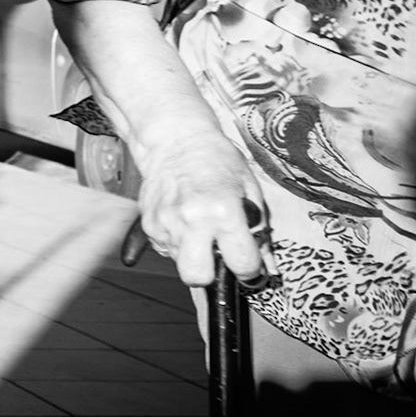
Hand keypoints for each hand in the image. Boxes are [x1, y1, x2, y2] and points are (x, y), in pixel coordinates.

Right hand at [133, 137, 269, 287]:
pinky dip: (177, 241)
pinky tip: (184, 220)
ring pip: (180, 263)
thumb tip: (266, 267)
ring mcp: (165, 223)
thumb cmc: (217, 159)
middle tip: (217, 256)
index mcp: (223, 211)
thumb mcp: (249, 189)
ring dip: (193, 253)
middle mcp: (191, 220)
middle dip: (209, 274)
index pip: (241, 263)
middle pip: (196, 277)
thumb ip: (259, 230)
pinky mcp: (148, 223)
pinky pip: (165, 248)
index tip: (247, 262)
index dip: (249, 269)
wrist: (175, 140)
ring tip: (200, 227)